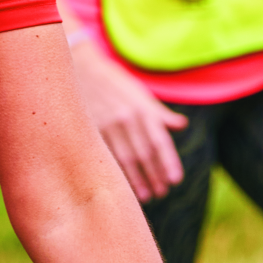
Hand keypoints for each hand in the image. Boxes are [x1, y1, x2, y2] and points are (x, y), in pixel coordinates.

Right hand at [70, 42, 188, 201]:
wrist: (82, 66)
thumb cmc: (114, 81)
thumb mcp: (138, 92)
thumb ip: (158, 112)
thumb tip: (181, 125)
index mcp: (142, 108)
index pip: (160, 140)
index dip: (169, 161)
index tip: (176, 180)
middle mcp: (127, 117)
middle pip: (144, 153)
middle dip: (155, 175)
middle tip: (162, 191)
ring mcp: (108, 124)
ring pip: (125, 158)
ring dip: (137, 180)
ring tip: (147, 196)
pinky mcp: (91, 129)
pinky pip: (106, 155)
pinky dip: (116, 172)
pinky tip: (121, 184)